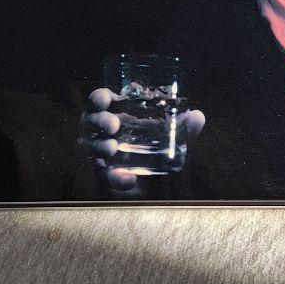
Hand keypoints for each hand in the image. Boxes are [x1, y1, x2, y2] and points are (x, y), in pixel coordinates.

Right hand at [78, 87, 205, 194]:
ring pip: (87, 147)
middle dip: (98, 120)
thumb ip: (184, 128)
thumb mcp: (173, 138)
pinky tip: (129, 179)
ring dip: (99, 146)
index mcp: (116, 114)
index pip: (100, 101)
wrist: (154, 185)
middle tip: (113, 125)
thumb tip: (197, 116)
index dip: (99, 98)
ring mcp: (97, 154)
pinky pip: (101, 177)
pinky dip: (115, 178)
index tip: (106, 99)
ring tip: (112, 148)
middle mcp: (102, 132)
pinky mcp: (101, 176)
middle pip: (89, 121)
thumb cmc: (157, 150)